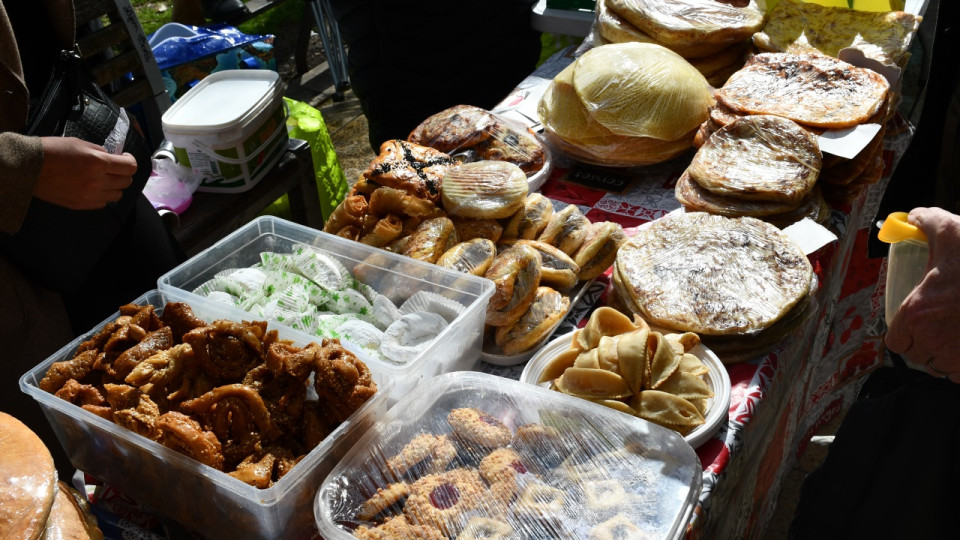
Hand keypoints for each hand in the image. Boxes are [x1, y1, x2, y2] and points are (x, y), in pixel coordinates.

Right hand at [33, 137, 136, 209]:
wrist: (29, 166)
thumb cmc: (53, 150)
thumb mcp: (80, 143)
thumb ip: (100, 152)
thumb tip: (113, 158)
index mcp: (98, 162)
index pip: (130, 167)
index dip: (130, 161)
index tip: (125, 158)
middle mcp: (97, 181)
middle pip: (126, 182)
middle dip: (124, 173)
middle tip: (115, 168)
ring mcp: (89, 195)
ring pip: (117, 195)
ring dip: (115, 186)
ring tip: (105, 179)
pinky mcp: (81, 205)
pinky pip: (103, 203)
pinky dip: (103, 196)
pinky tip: (94, 188)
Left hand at [885, 207, 959, 381]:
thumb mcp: (952, 231)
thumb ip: (927, 221)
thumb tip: (912, 217)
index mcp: (917, 313)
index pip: (895, 341)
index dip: (903, 333)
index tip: (914, 323)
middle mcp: (933, 340)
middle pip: (917, 356)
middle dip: (924, 345)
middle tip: (937, 328)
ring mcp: (958, 357)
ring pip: (940, 369)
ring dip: (943, 357)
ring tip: (953, 337)